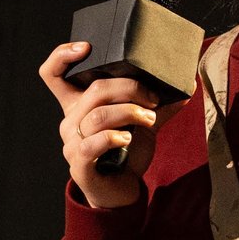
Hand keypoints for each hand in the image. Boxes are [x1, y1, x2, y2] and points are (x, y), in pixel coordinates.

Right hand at [40, 41, 183, 208]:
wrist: (121, 192)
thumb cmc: (126, 154)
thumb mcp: (143, 123)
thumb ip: (158, 104)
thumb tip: (186, 84)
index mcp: (78, 105)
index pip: (53, 74)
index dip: (61, 55)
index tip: (86, 47)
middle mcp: (70, 120)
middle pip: (94, 90)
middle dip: (130, 88)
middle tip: (153, 98)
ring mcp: (72, 142)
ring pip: (98, 115)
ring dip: (130, 112)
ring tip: (150, 119)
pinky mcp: (79, 164)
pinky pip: (92, 144)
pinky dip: (113, 138)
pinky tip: (128, 139)